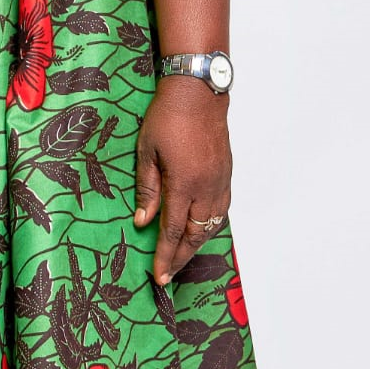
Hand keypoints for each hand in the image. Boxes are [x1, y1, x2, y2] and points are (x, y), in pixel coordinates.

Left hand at [133, 80, 231, 286]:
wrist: (198, 92)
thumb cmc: (167, 117)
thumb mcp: (146, 153)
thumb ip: (147, 190)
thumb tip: (142, 222)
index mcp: (183, 183)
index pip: (173, 231)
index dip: (165, 256)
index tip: (159, 276)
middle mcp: (206, 187)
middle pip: (196, 234)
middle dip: (182, 258)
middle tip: (169, 275)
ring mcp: (220, 181)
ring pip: (212, 225)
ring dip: (197, 244)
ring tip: (182, 257)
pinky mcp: (226, 173)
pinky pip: (221, 209)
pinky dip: (210, 226)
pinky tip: (201, 230)